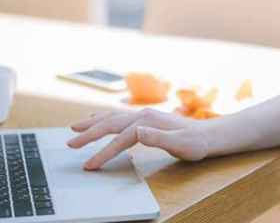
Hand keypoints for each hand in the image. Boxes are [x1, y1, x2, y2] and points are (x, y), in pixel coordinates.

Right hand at [67, 108, 209, 168]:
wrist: (208, 135)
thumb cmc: (195, 143)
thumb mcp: (180, 144)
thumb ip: (158, 138)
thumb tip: (137, 131)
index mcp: (148, 121)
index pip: (120, 138)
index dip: (103, 152)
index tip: (90, 165)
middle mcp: (142, 115)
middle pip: (110, 123)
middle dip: (89, 134)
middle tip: (70, 144)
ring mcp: (142, 115)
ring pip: (111, 117)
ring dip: (92, 123)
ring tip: (74, 128)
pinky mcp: (144, 118)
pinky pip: (118, 117)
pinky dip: (103, 119)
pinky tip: (96, 120)